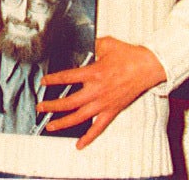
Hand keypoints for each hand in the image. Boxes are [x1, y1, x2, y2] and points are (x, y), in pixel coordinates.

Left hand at [37, 36, 166, 148]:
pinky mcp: (112, 110)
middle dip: (52, 106)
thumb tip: (85, 44)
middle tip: (40, 107)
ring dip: (63, 122)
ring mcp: (104, 103)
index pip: (67, 78)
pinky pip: (98, 127)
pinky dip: (89, 137)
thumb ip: (92, 45)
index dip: (53, 80)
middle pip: (69, 101)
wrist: (148, 67)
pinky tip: (79, 144)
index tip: (43, 82)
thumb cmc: (129, 55)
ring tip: (50, 126)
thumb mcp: (106, 44)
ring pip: (80, 117)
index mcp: (93, 73)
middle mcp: (96, 90)